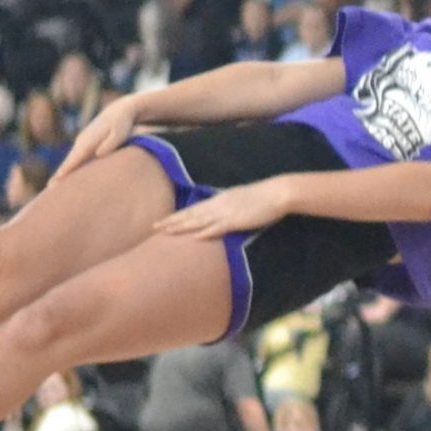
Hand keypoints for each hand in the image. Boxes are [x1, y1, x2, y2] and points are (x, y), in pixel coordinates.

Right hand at [56, 95, 142, 183]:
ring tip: (53, 185)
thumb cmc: (123, 125)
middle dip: (59, 174)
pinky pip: (75, 157)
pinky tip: (65, 174)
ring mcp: (82, 141)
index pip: (75, 159)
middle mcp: (81, 141)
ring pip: (70, 160)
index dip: (66, 170)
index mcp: (88, 142)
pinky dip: (69, 166)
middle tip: (49, 189)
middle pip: (68, 161)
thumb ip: (111, 144)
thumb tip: (98, 154)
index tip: (57, 180)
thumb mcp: (120, 133)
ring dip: (62, 172)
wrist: (120, 111)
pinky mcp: (85, 143)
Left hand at [154, 177, 290, 240]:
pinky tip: (194, 237)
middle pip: (191, 214)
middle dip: (172, 221)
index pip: (193, 209)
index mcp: (219, 200)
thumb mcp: (240, 199)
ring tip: (166, 232)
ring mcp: (226, 213)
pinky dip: (206, 232)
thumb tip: (219, 213)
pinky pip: (218, 227)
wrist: (277, 193)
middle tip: (154, 227)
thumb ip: (228, 205)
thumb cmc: (263, 197)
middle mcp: (218, 205)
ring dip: (182, 227)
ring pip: (199, 221)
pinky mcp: (237, 220)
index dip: (177, 216)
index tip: (162, 221)